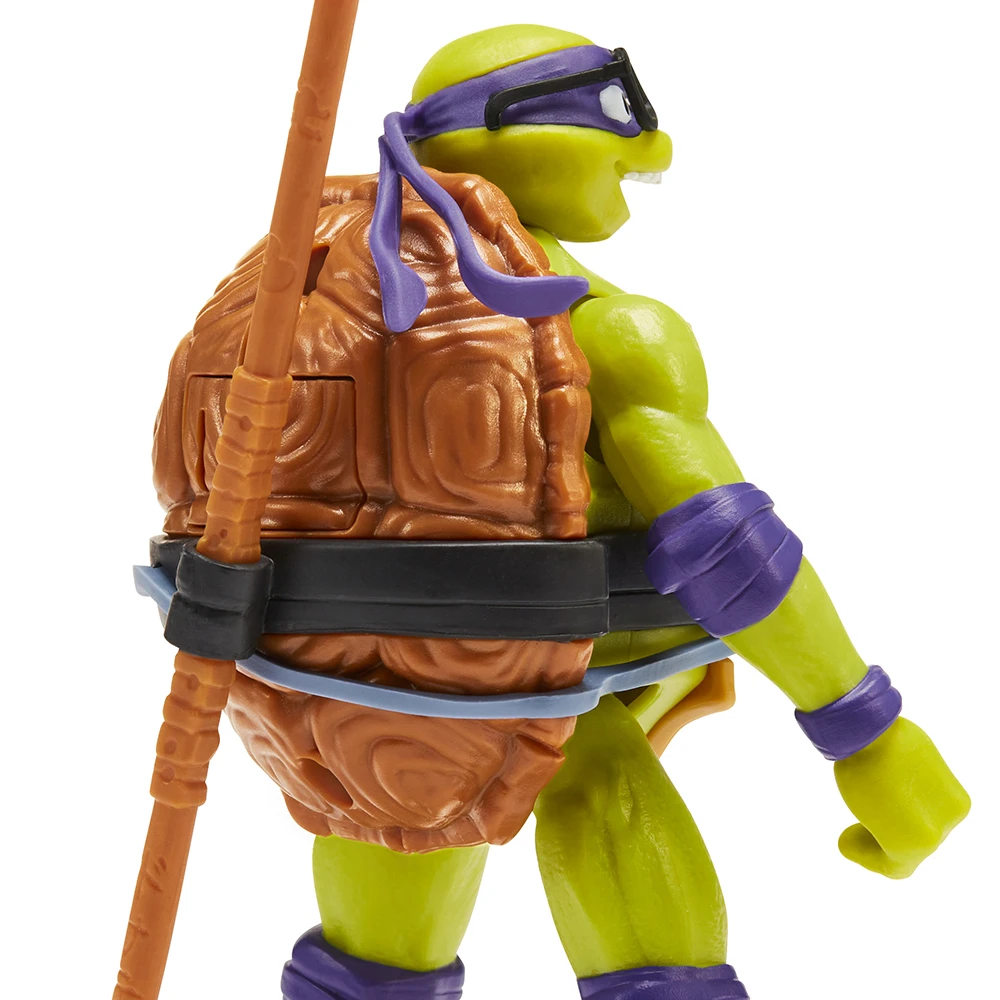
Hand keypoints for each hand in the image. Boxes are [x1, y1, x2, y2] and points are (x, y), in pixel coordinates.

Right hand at [834, 716, 969, 878]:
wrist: (866, 732)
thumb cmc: (879, 740)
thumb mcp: (904, 765)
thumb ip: (908, 787)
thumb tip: (896, 795)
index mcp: (955, 800)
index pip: (930, 824)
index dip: (899, 824)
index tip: (872, 822)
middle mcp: (951, 819)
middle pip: (917, 840)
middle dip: (885, 835)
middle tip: (855, 832)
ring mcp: (933, 834)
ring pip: (902, 853)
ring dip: (873, 847)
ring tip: (848, 840)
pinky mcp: (909, 846)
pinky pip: (890, 865)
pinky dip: (866, 856)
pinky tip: (846, 845)